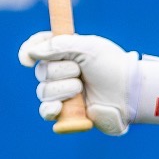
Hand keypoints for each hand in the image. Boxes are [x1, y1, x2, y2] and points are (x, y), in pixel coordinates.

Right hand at [19, 31, 137, 134]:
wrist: (129, 91)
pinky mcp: (66, 112)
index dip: (29, 50)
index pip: (37, 47)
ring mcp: (62, 92)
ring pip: (44, 92)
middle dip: (60, 71)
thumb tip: (32, 52)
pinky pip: (46, 112)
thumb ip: (59, 46)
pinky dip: (50, 109)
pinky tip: (57, 107)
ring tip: (82, 88)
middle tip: (80, 71)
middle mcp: (60, 71)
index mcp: (64, 51)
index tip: (29, 57)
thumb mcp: (89, 47)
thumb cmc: (112, 66)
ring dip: (63, 88)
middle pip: (41, 71)